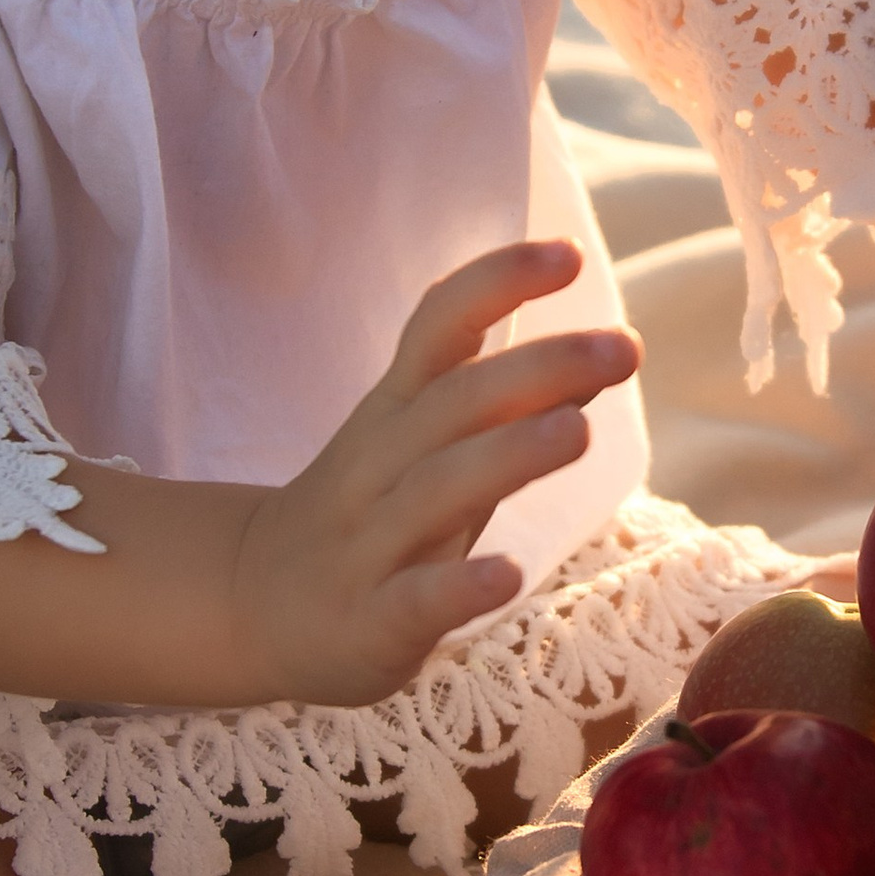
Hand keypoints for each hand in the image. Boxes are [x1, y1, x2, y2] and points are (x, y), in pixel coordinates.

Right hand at [224, 241, 639, 705]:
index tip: (565, 254)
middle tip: (620, 347)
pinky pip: (415, 600)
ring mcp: (371, 543)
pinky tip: (508, 575)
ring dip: (508, 454)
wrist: (254, 604)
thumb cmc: (372, 513)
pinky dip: (460, 585)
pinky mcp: (371, 622)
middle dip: (538, 368)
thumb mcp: (429, 446)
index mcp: (395, 410)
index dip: (498, 284)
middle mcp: (380, 464)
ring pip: (436, 490)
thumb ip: (508, 402)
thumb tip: (602, 352)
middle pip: (455, 402)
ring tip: (577, 430)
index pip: (439, 327)